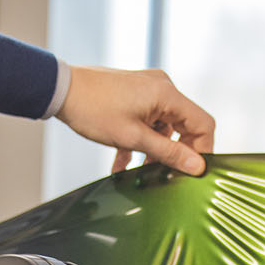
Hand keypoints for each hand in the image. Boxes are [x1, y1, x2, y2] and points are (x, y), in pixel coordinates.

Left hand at [57, 65, 216, 175]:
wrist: (61, 90)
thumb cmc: (93, 110)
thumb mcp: (133, 138)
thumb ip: (168, 153)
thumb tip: (197, 166)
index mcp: (167, 94)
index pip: (203, 124)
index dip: (202, 151)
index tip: (190, 172)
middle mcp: (162, 88)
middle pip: (184, 126)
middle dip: (175, 153)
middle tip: (163, 176)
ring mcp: (148, 90)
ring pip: (164, 127)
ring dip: (154, 150)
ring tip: (138, 172)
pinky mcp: (135, 95)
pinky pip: (148, 121)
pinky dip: (140, 141)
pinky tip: (123, 163)